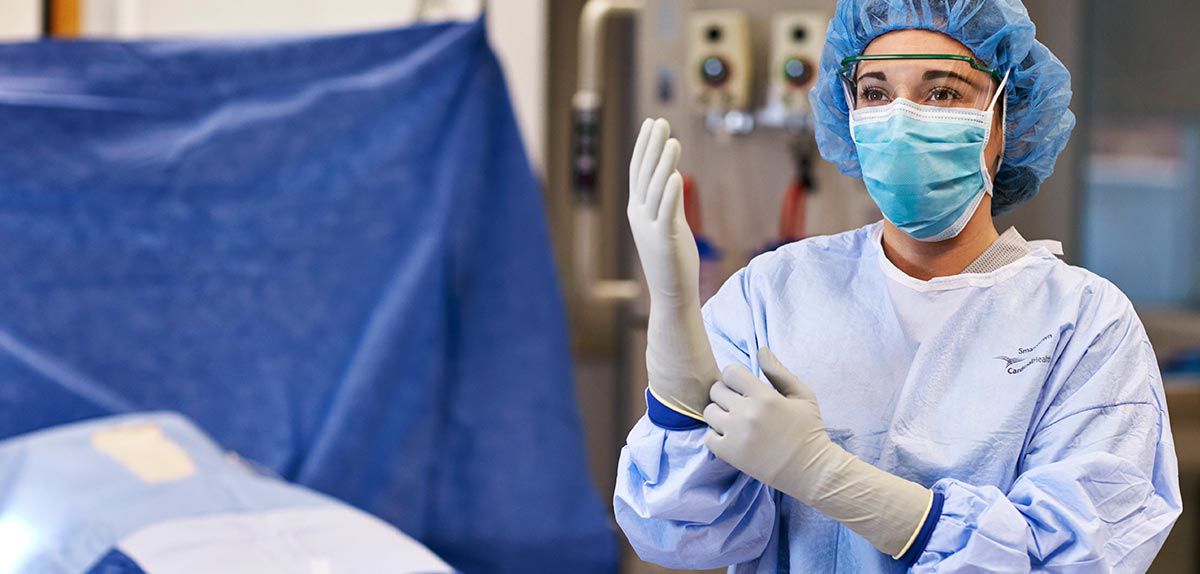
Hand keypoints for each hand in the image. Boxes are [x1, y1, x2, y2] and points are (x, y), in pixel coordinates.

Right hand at [627, 118, 697, 307]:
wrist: (671, 293)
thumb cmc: (673, 258)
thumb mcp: (669, 222)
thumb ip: (669, 199)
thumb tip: (672, 174)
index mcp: (638, 209)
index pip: (638, 171)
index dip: (644, 146)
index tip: (651, 123)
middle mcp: (639, 215)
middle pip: (644, 174)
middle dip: (652, 146)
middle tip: (660, 121)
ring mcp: (649, 228)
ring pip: (655, 189)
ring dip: (663, 163)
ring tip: (672, 140)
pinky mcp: (664, 240)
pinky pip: (666, 213)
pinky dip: (670, 193)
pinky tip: (676, 175)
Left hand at [704, 348, 932, 557]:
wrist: (811, 470)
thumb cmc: (808, 430)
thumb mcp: (801, 395)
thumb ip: (778, 371)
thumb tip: (760, 349)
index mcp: (764, 397)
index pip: (730, 372)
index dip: (735, 377)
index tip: (743, 387)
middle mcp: (746, 414)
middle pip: (716, 390)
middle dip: (726, 393)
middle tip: (739, 404)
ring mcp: (735, 435)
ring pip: (708, 412)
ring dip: (719, 413)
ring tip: (734, 421)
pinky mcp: (729, 454)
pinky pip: (707, 436)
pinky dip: (716, 435)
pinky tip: (732, 437)